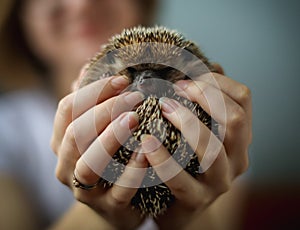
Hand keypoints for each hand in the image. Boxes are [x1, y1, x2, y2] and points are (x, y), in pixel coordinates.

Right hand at [51, 75, 147, 229]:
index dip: (94, 90)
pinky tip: (146, 151)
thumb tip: (86, 70)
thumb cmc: (109, 159)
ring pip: (89, 164)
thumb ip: (91, 103)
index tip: (123, 79)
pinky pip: (120, 189)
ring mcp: (86, 191)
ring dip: (111, 137)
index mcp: (61, 143)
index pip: (67, 109)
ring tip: (134, 118)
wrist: (118, 204)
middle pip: (75, 133)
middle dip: (105, 110)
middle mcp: (67, 166)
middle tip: (135, 97)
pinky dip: (133, 169)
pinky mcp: (111, 207)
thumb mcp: (96, 132)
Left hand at [140, 68, 251, 228]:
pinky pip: (180, 179)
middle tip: (174, 89)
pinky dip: (162, 157)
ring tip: (162, 108)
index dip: (216, 81)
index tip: (187, 78)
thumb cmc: (187, 158)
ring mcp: (219, 181)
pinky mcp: (195, 200)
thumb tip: (208, 65)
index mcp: (240, 136)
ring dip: (187, 122)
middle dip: (204, 97)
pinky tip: (146, 141)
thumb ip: (206, 101)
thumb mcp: (200, 129)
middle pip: (236, 119)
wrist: (181, 203)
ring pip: (212, 149)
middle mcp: (238, 158)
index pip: (243, 98)